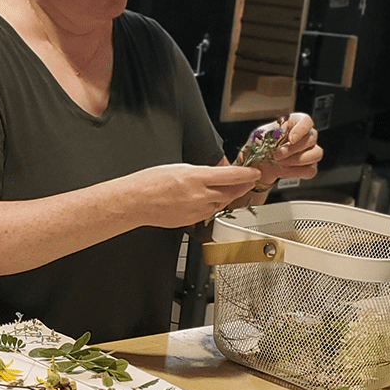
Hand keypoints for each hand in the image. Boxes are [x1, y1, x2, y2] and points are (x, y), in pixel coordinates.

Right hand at [136, 163, 259, 227]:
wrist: (135, 202)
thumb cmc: (149, 183)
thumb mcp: (178, 168)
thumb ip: (200, 173)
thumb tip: (213, 176)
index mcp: (196, 178)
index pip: (231, 176)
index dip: (247, 175)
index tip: (254, 173)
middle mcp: (199, 195)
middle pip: (230, 192)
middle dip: (241, 186)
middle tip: (247, 182)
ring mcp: (195, 210)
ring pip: (220, 203)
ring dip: (226, 196)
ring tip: (227, 190)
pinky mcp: (190, 221)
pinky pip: (207, 212)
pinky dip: (211, 206)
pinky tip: (207, 200)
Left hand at [251, 113, 321, 187]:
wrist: (257, 165)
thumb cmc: (260, 146)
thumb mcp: (260, 136)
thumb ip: (271, 133)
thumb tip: (280, 133)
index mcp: (294, 123)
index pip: (306, 121)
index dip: (301, 129)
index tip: (291, 139)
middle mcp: (306, 136)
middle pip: (311, 138)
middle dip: (292, 149)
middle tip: (277, 155)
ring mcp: (310, 151)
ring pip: (316, 154)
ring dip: (297, 160)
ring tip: (280, 163)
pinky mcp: (309, 166)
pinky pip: (311, 170)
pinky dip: (297, 172)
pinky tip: (284, 170)